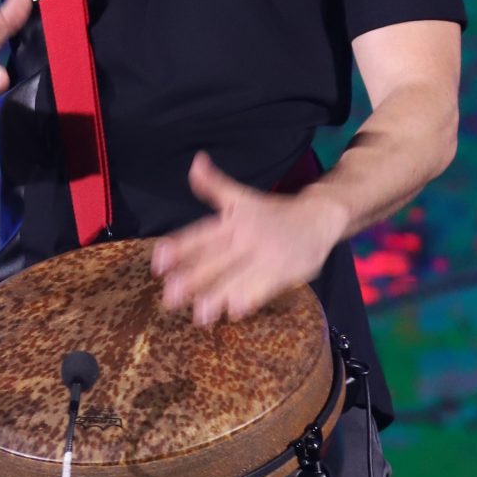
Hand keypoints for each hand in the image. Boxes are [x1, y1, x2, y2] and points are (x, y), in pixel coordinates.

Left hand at [151, 153, 341, 326]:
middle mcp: (246, 237)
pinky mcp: (283, 272)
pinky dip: (251, 299)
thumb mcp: (241, 196)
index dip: (180, 247)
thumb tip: (195, 163)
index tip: (158, 260)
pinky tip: (236, 311)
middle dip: (193, 279)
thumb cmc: (273, 211)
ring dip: (219, 295)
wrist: (318, 217)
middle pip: (216, 260)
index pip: (201, 235)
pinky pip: (265, 288)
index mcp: (233, 220)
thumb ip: (213, 185)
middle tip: (170, 296)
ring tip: (200, 313)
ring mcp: (265, 256)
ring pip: (238, 277)